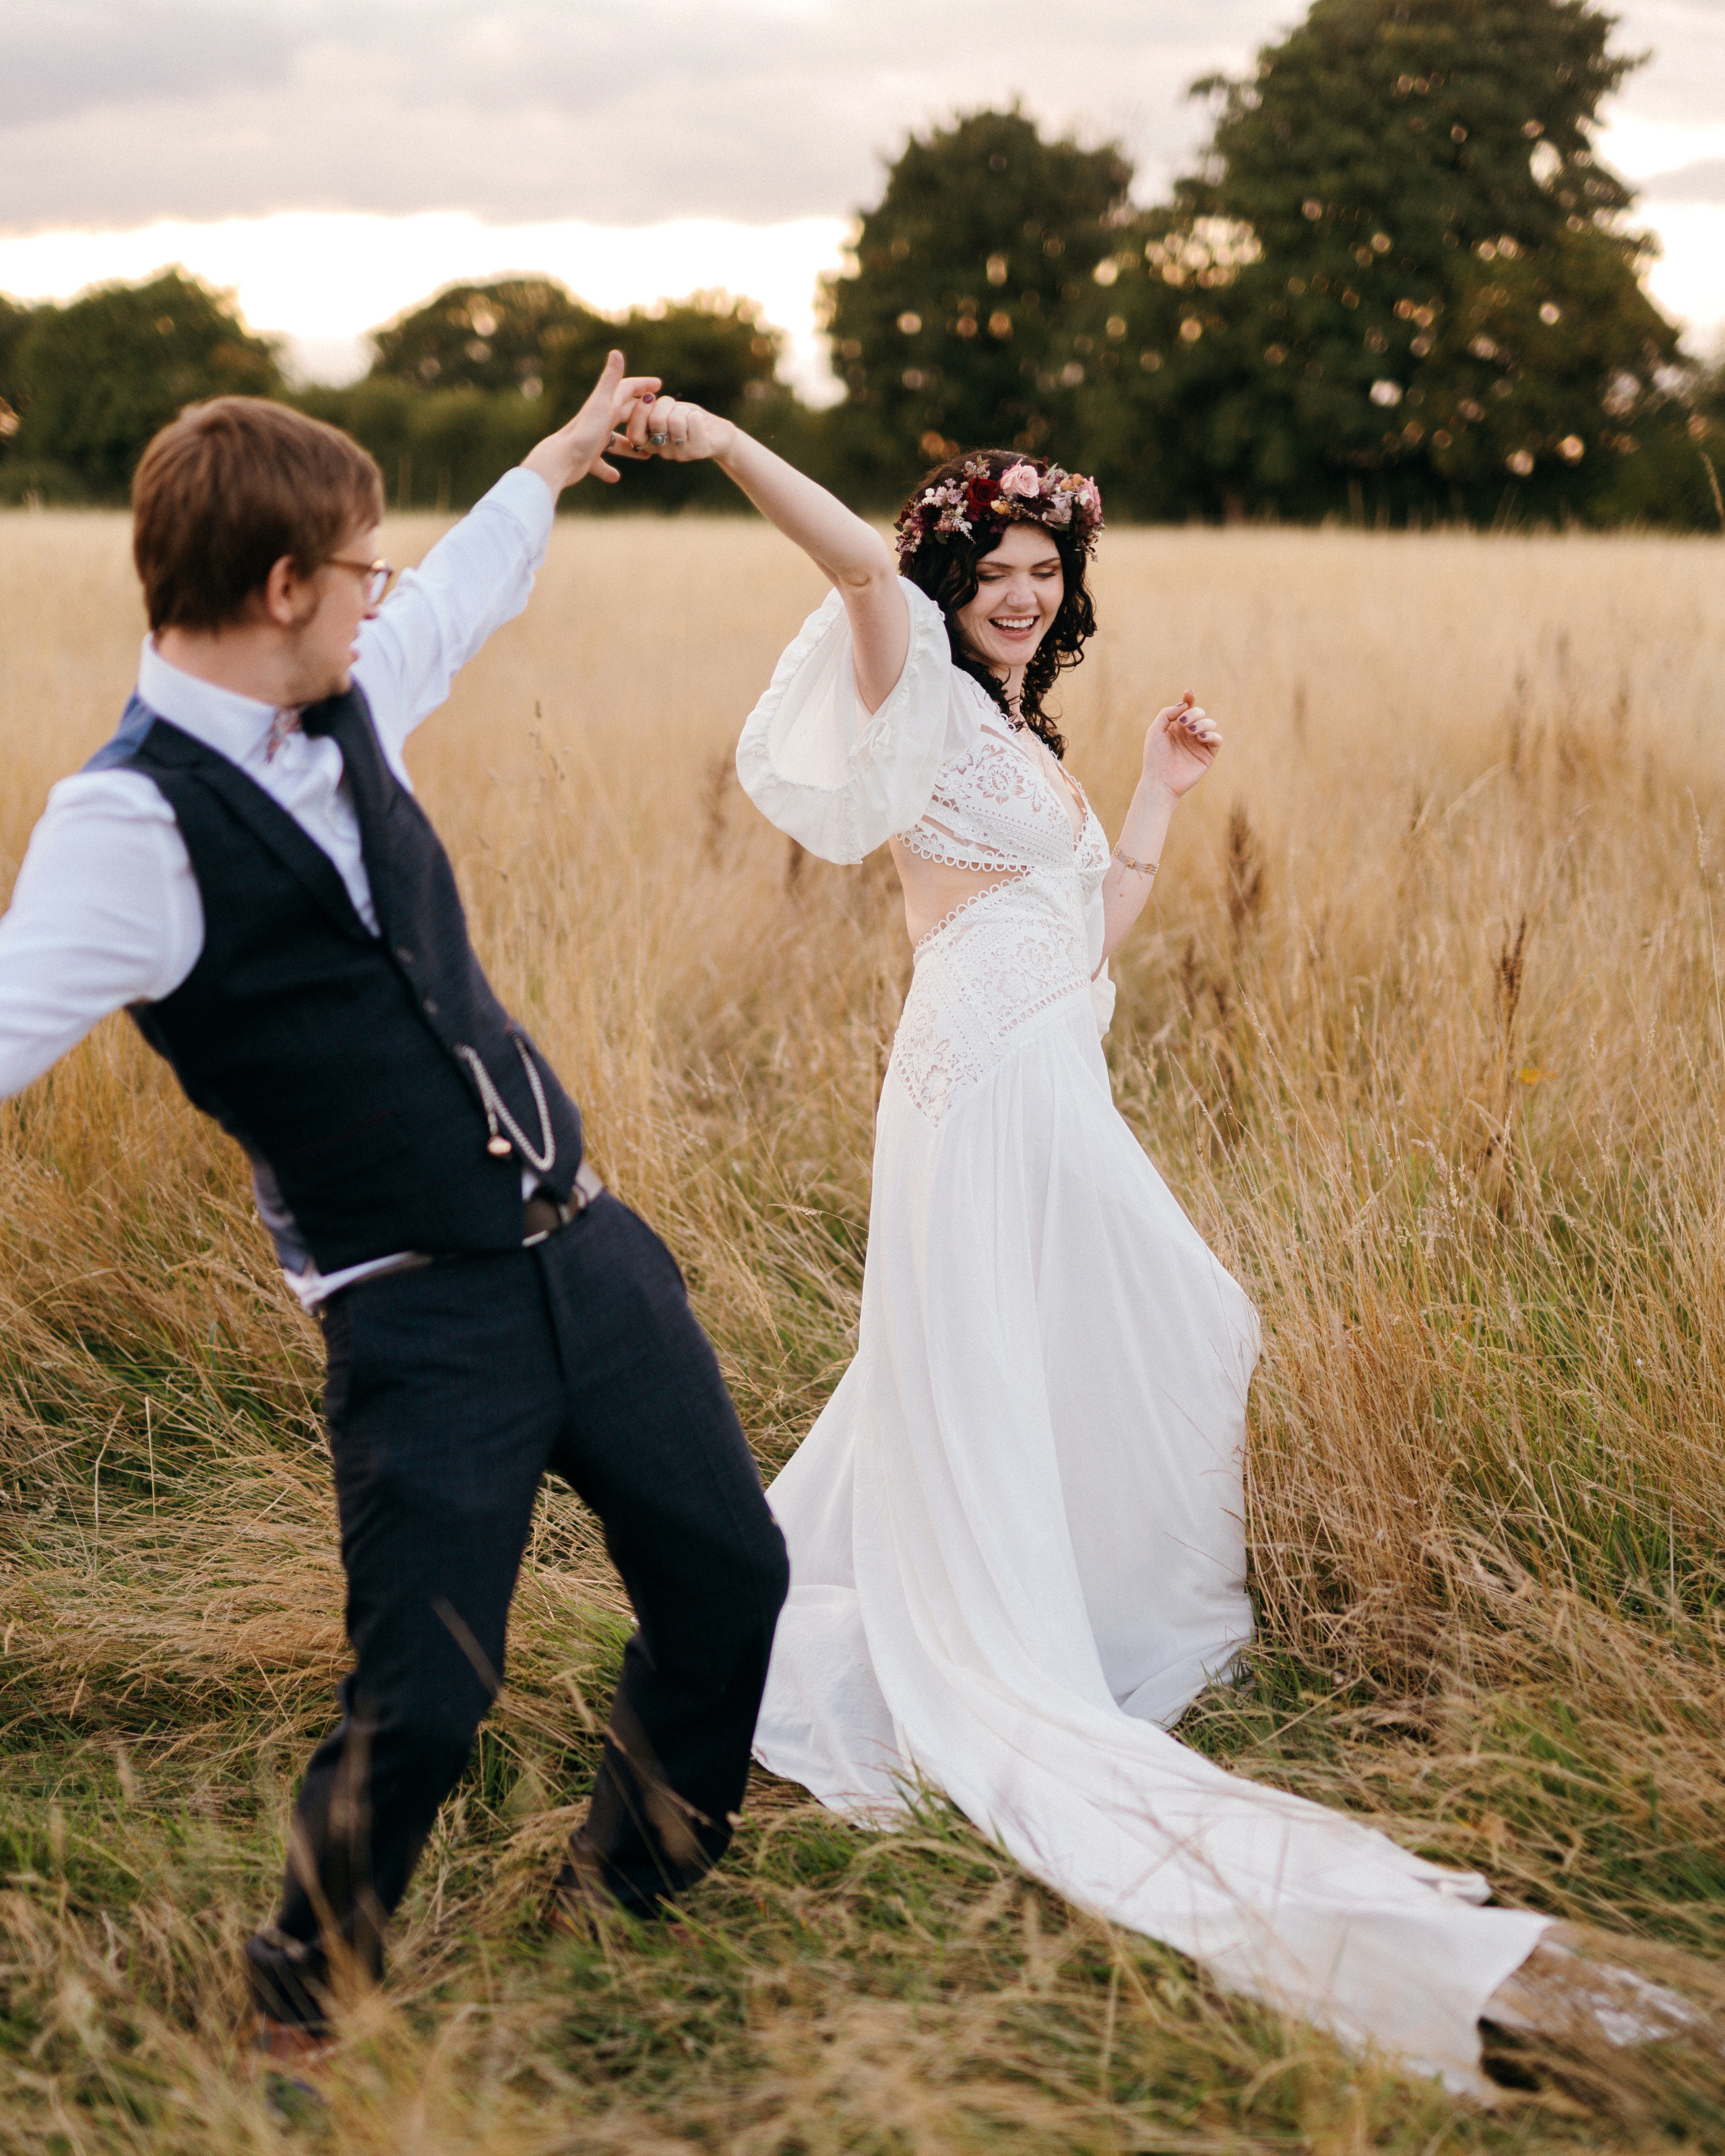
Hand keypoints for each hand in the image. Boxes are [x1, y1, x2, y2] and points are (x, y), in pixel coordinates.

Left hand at [521, 351, 661, 495]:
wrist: (560, 459)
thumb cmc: (584, 432)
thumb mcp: (602, 404)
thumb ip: (610, 380)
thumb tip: (616, 352)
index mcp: (605, 405)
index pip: (627, 389)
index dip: (643, 385)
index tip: (658, 384)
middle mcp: (599, 419)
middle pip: (624, 414)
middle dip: (641, 416)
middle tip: (659, 419)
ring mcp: (593, 438)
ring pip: (615, 441)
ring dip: (629, 446)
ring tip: (646, 454)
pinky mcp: (587, 457)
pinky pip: (600, 463)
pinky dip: (608, 469)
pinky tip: (615, 477)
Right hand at [613, 393, 736, 464]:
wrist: (717, 434)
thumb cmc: (687, 418)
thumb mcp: (664, 410)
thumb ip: (648, 408)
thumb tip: (643, 398)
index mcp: (650, 443)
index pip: (634, 434)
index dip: (639, 413)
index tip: (649, 398)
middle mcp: (662, 452)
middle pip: (655, 421)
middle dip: (666, 404)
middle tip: (675, 408)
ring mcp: (679, 454)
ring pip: (675, 420)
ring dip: (683, 410)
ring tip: (689, 417)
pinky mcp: (697, 451)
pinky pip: (692, 422)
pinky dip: (696, 415)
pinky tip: (700, 423)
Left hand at [1142, 690, 1220, 798]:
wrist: (1160, 780)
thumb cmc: (1155, 756)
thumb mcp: (1156, 730)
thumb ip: (1168, 713)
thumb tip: (1185, 704)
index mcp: (1176, 726)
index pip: (1187, 708)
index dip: (1190, 699)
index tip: (1189, 694)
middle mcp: (1189, 733)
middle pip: (1200, 713)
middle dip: (1193, 714)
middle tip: (1182, 724)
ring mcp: (1199, 743)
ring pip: (1211, 723)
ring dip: (1202, 723)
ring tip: (1190, 732)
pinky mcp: (1208, 755)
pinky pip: (1217, 739)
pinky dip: (1212, 735)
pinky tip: (1200, 737)